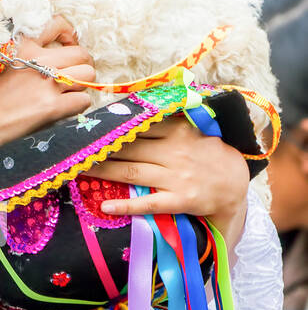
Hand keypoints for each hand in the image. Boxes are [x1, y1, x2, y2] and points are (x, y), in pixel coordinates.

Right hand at [0, 15, 94, 158]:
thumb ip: (3, 49)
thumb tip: (18, 48)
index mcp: (20, 44)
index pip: (59, 25)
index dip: (69, 35)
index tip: (66, 46)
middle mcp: (37, 59)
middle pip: (81, 54)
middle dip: (80, 65)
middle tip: (71, 76)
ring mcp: (45, 84)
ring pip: (87, 75)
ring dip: (81, 85)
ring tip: (68, 93)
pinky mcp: (51, 107)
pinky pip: (82, 100)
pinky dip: (77, 105)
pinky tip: (63, 109)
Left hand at [85, 115, 249, 236]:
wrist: (236, 183)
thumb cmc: (206, 152)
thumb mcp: (191, 128)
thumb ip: (164, 118)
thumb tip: (130, 102)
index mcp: (176, 131)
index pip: (136, 128)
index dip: (109, 129)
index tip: (87, 130)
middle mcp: (175, 152)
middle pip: (127, 150)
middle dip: (99, 150)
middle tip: (73, 150)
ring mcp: (177, 178)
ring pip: (132, 173)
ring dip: (103, 171)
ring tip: (78, 169)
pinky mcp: (181, 200)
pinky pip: (150, 203)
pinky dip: (127, 205)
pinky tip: (105, 207)